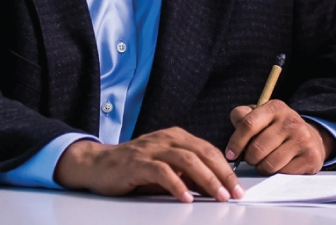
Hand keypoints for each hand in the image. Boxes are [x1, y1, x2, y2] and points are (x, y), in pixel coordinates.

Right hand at [54, 127, 242, 202]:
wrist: (97, 164)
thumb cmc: (132, 167)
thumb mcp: (165, 168)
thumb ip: (187, 174)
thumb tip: (214, 188)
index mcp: (176, 137)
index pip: (209, 150)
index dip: (226, 169)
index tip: (238, 187)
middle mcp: (166, 138)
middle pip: (202, 153)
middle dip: (222, 174)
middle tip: (234, 193)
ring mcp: (152, 149)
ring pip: (187, 160)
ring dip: (206, 179)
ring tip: (218, 196)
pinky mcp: (137, 162)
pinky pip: (162, 172)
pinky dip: (177, 185)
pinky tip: (186, 197)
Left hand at [225, 99, 333, 174]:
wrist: (311, 138)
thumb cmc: (277, 129)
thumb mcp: (260, 116)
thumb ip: (242, 118)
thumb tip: (235, 129)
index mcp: (275, 107)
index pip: (248, 125)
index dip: (235, 142)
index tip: (230, 155)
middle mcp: (291, 121)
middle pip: (256, 149)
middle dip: (249, 158)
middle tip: (252, 158)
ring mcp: (303, 139)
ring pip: (268, 164)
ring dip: (262, 167)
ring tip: (265, 161)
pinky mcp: (310, 157)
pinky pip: (282, 172)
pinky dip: (277, 172)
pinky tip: (281, 165)